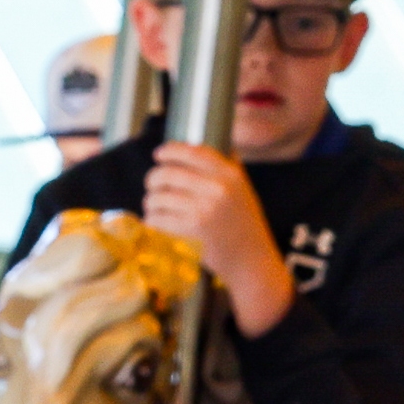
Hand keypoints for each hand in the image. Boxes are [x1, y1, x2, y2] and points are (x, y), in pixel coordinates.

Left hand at [142, 142, 294, 335]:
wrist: (251, 260)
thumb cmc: (244, 224)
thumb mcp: (243, 190)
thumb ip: (226, 167)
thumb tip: (203, 143)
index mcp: (230, 175)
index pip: (191, 152)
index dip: (169, 151)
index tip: (160, 155)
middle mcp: (217, 189)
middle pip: (166, 173)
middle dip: (153, 180)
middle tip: (154, 188)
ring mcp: (202, 210)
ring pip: (156, 197)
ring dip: (151, 203)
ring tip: (158, 209)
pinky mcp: (189, 231)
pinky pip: (155, 219)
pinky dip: (152, 222)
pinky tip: (159, 224)